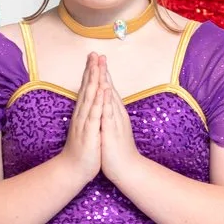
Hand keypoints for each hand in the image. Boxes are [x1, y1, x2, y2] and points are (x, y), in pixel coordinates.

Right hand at [60, 50, 104, 178]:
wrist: (72, 169)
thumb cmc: (82, 150)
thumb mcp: (85, 128)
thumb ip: (86, 115)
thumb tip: (89, 103)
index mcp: (82, 113)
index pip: (86, 89)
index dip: (90, 72)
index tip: (94, 58)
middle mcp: (81, 114)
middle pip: (87, 88)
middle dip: (91, 70)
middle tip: (94, 54)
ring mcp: (84, 122)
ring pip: (90, 98)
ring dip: (94, 80)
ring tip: (98, 66)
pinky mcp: (89, 132)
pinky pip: (94, 114)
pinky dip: (98, 101)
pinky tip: (102, 90)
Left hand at [88, 58, 141, 185]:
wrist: (128, 169)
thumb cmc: (117, 149)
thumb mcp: (112, 127)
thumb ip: (109, 114)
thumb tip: (106, 103)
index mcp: (114, 112)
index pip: (107, 89)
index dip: (101, 73)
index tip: (96, 59)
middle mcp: (116, 114)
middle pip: (109, 89)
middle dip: (103, 72)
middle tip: (98, 55)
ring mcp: (115, 122)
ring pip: (110, 99)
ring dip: (106, 83)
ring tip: (101, 67)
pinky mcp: (112, 132)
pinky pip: (109, 115)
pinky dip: (107, 102)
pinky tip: (105, 92)